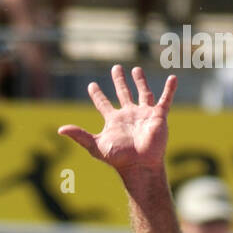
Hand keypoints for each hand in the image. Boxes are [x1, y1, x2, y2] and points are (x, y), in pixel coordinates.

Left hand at [59, 66, 176, 177]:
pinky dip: (169, 89)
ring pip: (143, 93)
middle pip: (123, 93)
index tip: (91, 85)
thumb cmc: (118, 157)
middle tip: (115, 68)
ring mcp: (144, 115)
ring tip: (136, 69)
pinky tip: (172, 78)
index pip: (103, 104)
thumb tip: (60, 130)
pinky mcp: (158, 116)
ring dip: (140, 81)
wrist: (139, 164)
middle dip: (118, 81)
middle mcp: (129, 115)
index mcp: (114, 121)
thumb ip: (79, 135)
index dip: (97, 95)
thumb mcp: (95, 145)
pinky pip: (165, 100)